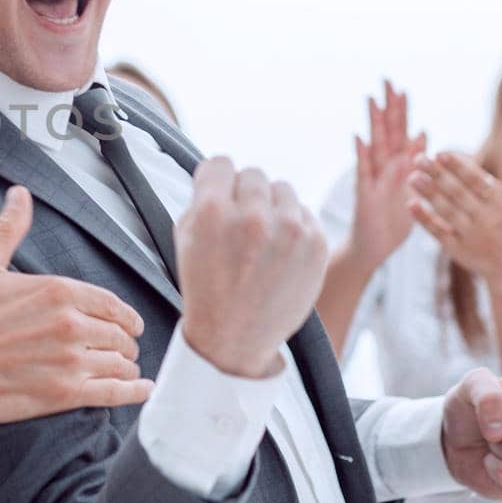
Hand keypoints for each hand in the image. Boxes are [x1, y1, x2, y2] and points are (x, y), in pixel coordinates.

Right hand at [0, 186, 152, 428]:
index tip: (130, 324)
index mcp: (58, 291)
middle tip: (122, 348)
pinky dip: (133, 391)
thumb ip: (9, 228)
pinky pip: (114, 393)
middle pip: (119, 335)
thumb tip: (20, 195)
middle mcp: (71, 324)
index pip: (111, 304)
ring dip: (126, 366)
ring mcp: (70, 360)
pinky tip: (141, 389)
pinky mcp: (64, 393)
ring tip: (126, 369)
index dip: (125, 316)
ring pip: (120, 363)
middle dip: (124, 342)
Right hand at [177, 158, 327, 377]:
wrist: (236, 338)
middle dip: (244, 195)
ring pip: (282, 189)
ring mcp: (289, 230)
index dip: (216, 180)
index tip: (218, 194)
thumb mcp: (185, 240)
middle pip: (253, 174)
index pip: (220, 163)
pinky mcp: (315, 243)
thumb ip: (201, 199)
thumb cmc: (207, 289)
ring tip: (262, 240)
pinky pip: (304, 211)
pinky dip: (293, 226)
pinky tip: (279, 252)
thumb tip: (220, 173)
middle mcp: (253, 216)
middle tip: (240, 225)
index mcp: (212, 212)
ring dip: (272, 208)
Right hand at [348, 81, 426, 265]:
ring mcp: (373, 179)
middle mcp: (384, 168)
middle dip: (388, 108)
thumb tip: (424, 134)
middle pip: (387, 132)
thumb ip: (416, 162)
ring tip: (372, 100)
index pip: (400, 133)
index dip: (401, 112)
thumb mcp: (411, 190)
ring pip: (375, 146)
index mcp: (398, 167)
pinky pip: (364, 172)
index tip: (402, 89)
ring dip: (374, 123)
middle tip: (386, 81)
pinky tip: (359, 137)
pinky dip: (362, 155)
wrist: (373, 249)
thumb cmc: (392, 222)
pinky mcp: (365, 194)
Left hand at [409, 150, 501, 288]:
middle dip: (437, 175)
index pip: (476, 181)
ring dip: (429, 194)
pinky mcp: (458, 250)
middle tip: (417, 159)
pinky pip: (439, 233)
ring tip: (412, 177)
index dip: (458, 167)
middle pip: (457, 193)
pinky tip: (411, 204)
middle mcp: (485, 218)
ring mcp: (470, 235)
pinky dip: (424, 219)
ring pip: (446, 211)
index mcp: (500, 203)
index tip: (440, 153)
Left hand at [441, 368, 501, 498]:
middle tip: (496, 424)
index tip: (499, 398)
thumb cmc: (473, 407)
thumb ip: (485, 390)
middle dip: (498, 422)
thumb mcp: (470, 384)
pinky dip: (490, 466)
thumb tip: (499, 428)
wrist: (456, 441)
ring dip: (494, 445)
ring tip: (496, 441)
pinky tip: (495, 461)